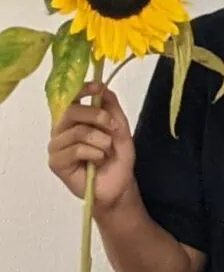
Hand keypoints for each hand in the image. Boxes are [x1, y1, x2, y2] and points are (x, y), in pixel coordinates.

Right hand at [47, 81, 135, 211]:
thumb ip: (111, 108)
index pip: (69, 98)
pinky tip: (98, 161)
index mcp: (74, 120)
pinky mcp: (56, 162)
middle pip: (71, 111)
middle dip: (98, 116)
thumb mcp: (120, 128)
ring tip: (107, 151)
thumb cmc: (117, 158)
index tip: (98, 87)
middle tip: (115, 127)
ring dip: (101, 140)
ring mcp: (56, 146)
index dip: (81, 90)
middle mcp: (60, 130)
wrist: (119, 185)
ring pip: (77, 131)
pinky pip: (75, 149)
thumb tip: (103, 87)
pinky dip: (95, 153)